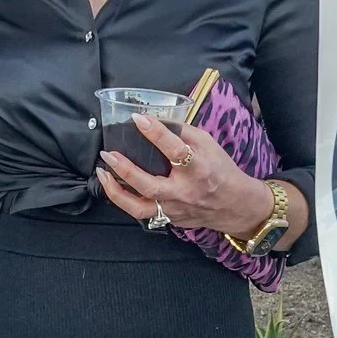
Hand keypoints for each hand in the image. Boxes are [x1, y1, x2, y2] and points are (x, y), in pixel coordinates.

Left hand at [98, 114, 274, 234]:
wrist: (234, 205)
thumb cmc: (221, 170)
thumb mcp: (209, 145)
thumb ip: (184, 133)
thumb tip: (158, 120)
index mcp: (199, 168)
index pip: (175, 150)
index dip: (156, 132)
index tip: (138, 118)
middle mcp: (185, 191)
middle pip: (150, 185)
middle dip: (125, 169)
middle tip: (108, 153)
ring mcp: (175, 208)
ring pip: (139, 207)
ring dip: (116, 191)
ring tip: (102, 174)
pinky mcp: (170, 219)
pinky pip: (143, 212)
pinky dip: (126, 200)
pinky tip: (115, 187)